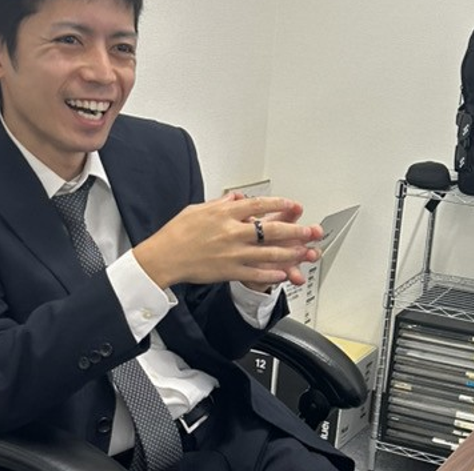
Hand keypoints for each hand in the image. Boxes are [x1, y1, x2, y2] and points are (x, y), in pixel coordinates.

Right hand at [133, 194, 322, 289]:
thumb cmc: (176, 234)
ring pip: (268, 252)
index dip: (279, 204)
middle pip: (270, 229)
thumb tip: (236, 199)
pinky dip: (271, 274)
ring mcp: (232, 253)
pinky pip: (256, 273)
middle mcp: (231, 232)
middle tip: (310, 231)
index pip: (258, 205)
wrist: (163, 257)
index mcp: (224, 214)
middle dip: (294, 230)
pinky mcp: (229, 271)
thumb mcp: (197, 209)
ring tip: (304, 252)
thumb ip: (220, 204)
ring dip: (289, 253)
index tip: (292, 205)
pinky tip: (284, 273)